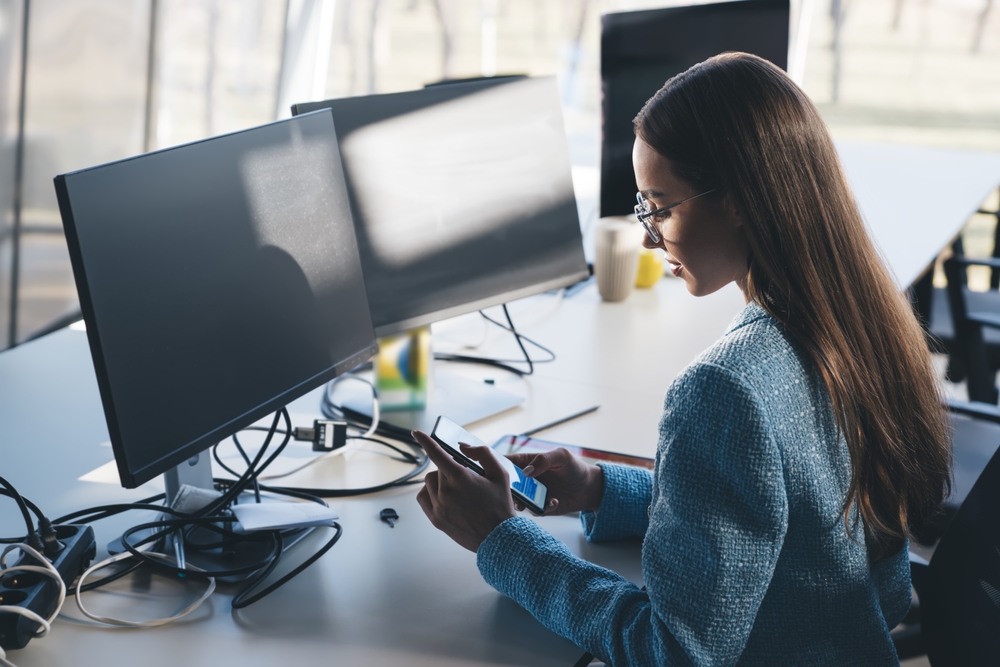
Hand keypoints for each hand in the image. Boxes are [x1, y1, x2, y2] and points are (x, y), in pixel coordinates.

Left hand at [412, 430, 516, 552]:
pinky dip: (430, 492)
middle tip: (465, 478)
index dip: (426, 441)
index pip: (438, 454)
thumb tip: (464, 447)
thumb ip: (482, 454)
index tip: (416, 433)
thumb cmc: (501, 505)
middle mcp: (446, 491)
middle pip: (437, 469)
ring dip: (439, 480)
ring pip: (429, 482)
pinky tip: (442, 495)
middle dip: (449, 469)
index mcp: (461, 478)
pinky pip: (423, 497)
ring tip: (455, 488)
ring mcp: (439, 507)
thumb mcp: (500, 474)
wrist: (499, 537)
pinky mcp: (436, 519)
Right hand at [506, 448, 603, 514]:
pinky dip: (541, 508)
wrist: (589, 488)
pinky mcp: (540, 507)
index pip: (506, 462)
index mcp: (528, 462)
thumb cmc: (575, 467)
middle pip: (506, 484)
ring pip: (516, 500)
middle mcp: (527, 479)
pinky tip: (554, 501)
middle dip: (505, 489)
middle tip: (510, 491)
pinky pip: (533, 510)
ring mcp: (532, 494)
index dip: (497, 465)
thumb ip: (543, 460)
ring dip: (519, 502)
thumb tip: (526, 472)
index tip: (493, 471)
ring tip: (526, 503)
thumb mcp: (562, 456)